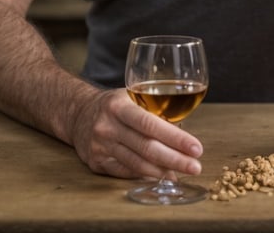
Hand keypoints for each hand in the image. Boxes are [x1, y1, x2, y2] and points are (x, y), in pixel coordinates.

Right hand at [69, 87, 203, 178]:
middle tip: (195, 166)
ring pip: (137, 164)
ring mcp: (100, 147)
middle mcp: (108, 127)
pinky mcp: (96, 163)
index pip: (151, 124)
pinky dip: (145, 175)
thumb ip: (155, 110)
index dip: (175, 138)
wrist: (78, 113)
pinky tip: (161, 176)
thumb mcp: (132, 97)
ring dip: (162, 171)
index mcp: (119, 106)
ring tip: (182, 174)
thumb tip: (184, 132)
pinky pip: (126, 172)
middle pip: (146, 148)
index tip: (195, 147)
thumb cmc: (114, 104)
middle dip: (174, 159)